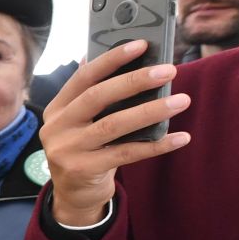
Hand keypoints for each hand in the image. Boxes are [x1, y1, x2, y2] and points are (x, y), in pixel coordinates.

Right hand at [40, 40, 191, 224]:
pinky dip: (156, 145)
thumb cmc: (86, 150)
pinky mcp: (83, 170)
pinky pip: (126, 154)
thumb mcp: (82, 122)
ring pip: (113, 125)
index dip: (111, 59)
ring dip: (151, 111)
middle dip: (134, 81)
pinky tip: (180, 137)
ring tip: (181, 100)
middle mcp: (57, 127)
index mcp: (57, 108)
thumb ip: (95, 96)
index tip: (141, 45)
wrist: (74, 194)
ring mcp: (67, 150)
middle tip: (167, 71)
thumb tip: (124, 63)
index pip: (84, 77)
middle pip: (97, 97)